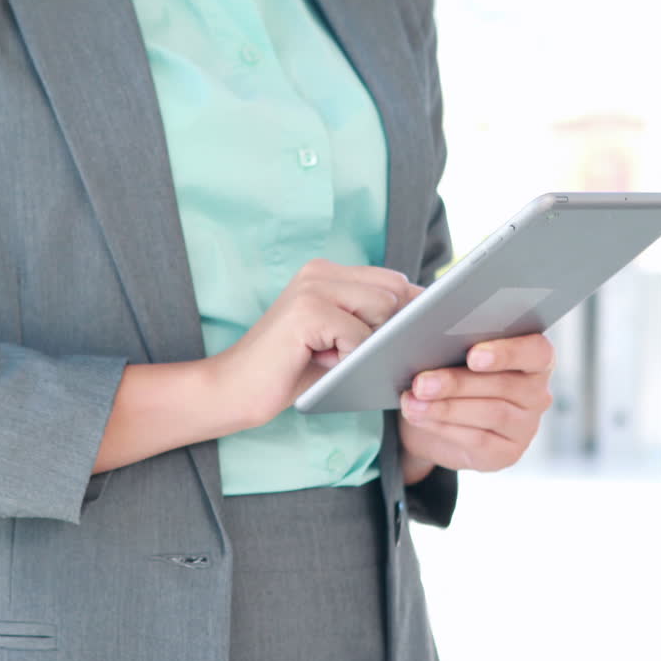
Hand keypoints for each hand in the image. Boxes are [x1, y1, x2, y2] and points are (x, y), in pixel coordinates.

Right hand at [210, 258, 421, 427]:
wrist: (234, 389)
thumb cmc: (290, 371)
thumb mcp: (338, 341)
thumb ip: (372, 322)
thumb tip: (426, 318)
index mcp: (327, 272)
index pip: (394, 280)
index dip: (408, 311)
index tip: (409, 337)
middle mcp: (319, 271)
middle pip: (395, 291)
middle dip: (387, 329)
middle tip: (351, 353)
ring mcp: (312, 287)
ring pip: (383, 310)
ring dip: (366, 344)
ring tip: (332, 356)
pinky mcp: (307, 310)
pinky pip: (359, 336)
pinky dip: (349, 358)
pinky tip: (321, 362)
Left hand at [398, 334, 553, 479]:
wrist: (434, 422)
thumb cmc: (447, 372)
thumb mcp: (449, 351)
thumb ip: (452, 337)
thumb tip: (428, 325)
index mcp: (533, 357)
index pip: (536, 351)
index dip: (507, 353)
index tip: (473, 356)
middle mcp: (536, 392)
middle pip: (503, 385)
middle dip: (457, 383)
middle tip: (421, 383)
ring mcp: (525, 426)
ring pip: (490, 413)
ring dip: (446, 407)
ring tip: (413, 402)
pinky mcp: (507, 453)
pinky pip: (478, 440)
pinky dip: (444, 427)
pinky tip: (420, 417)